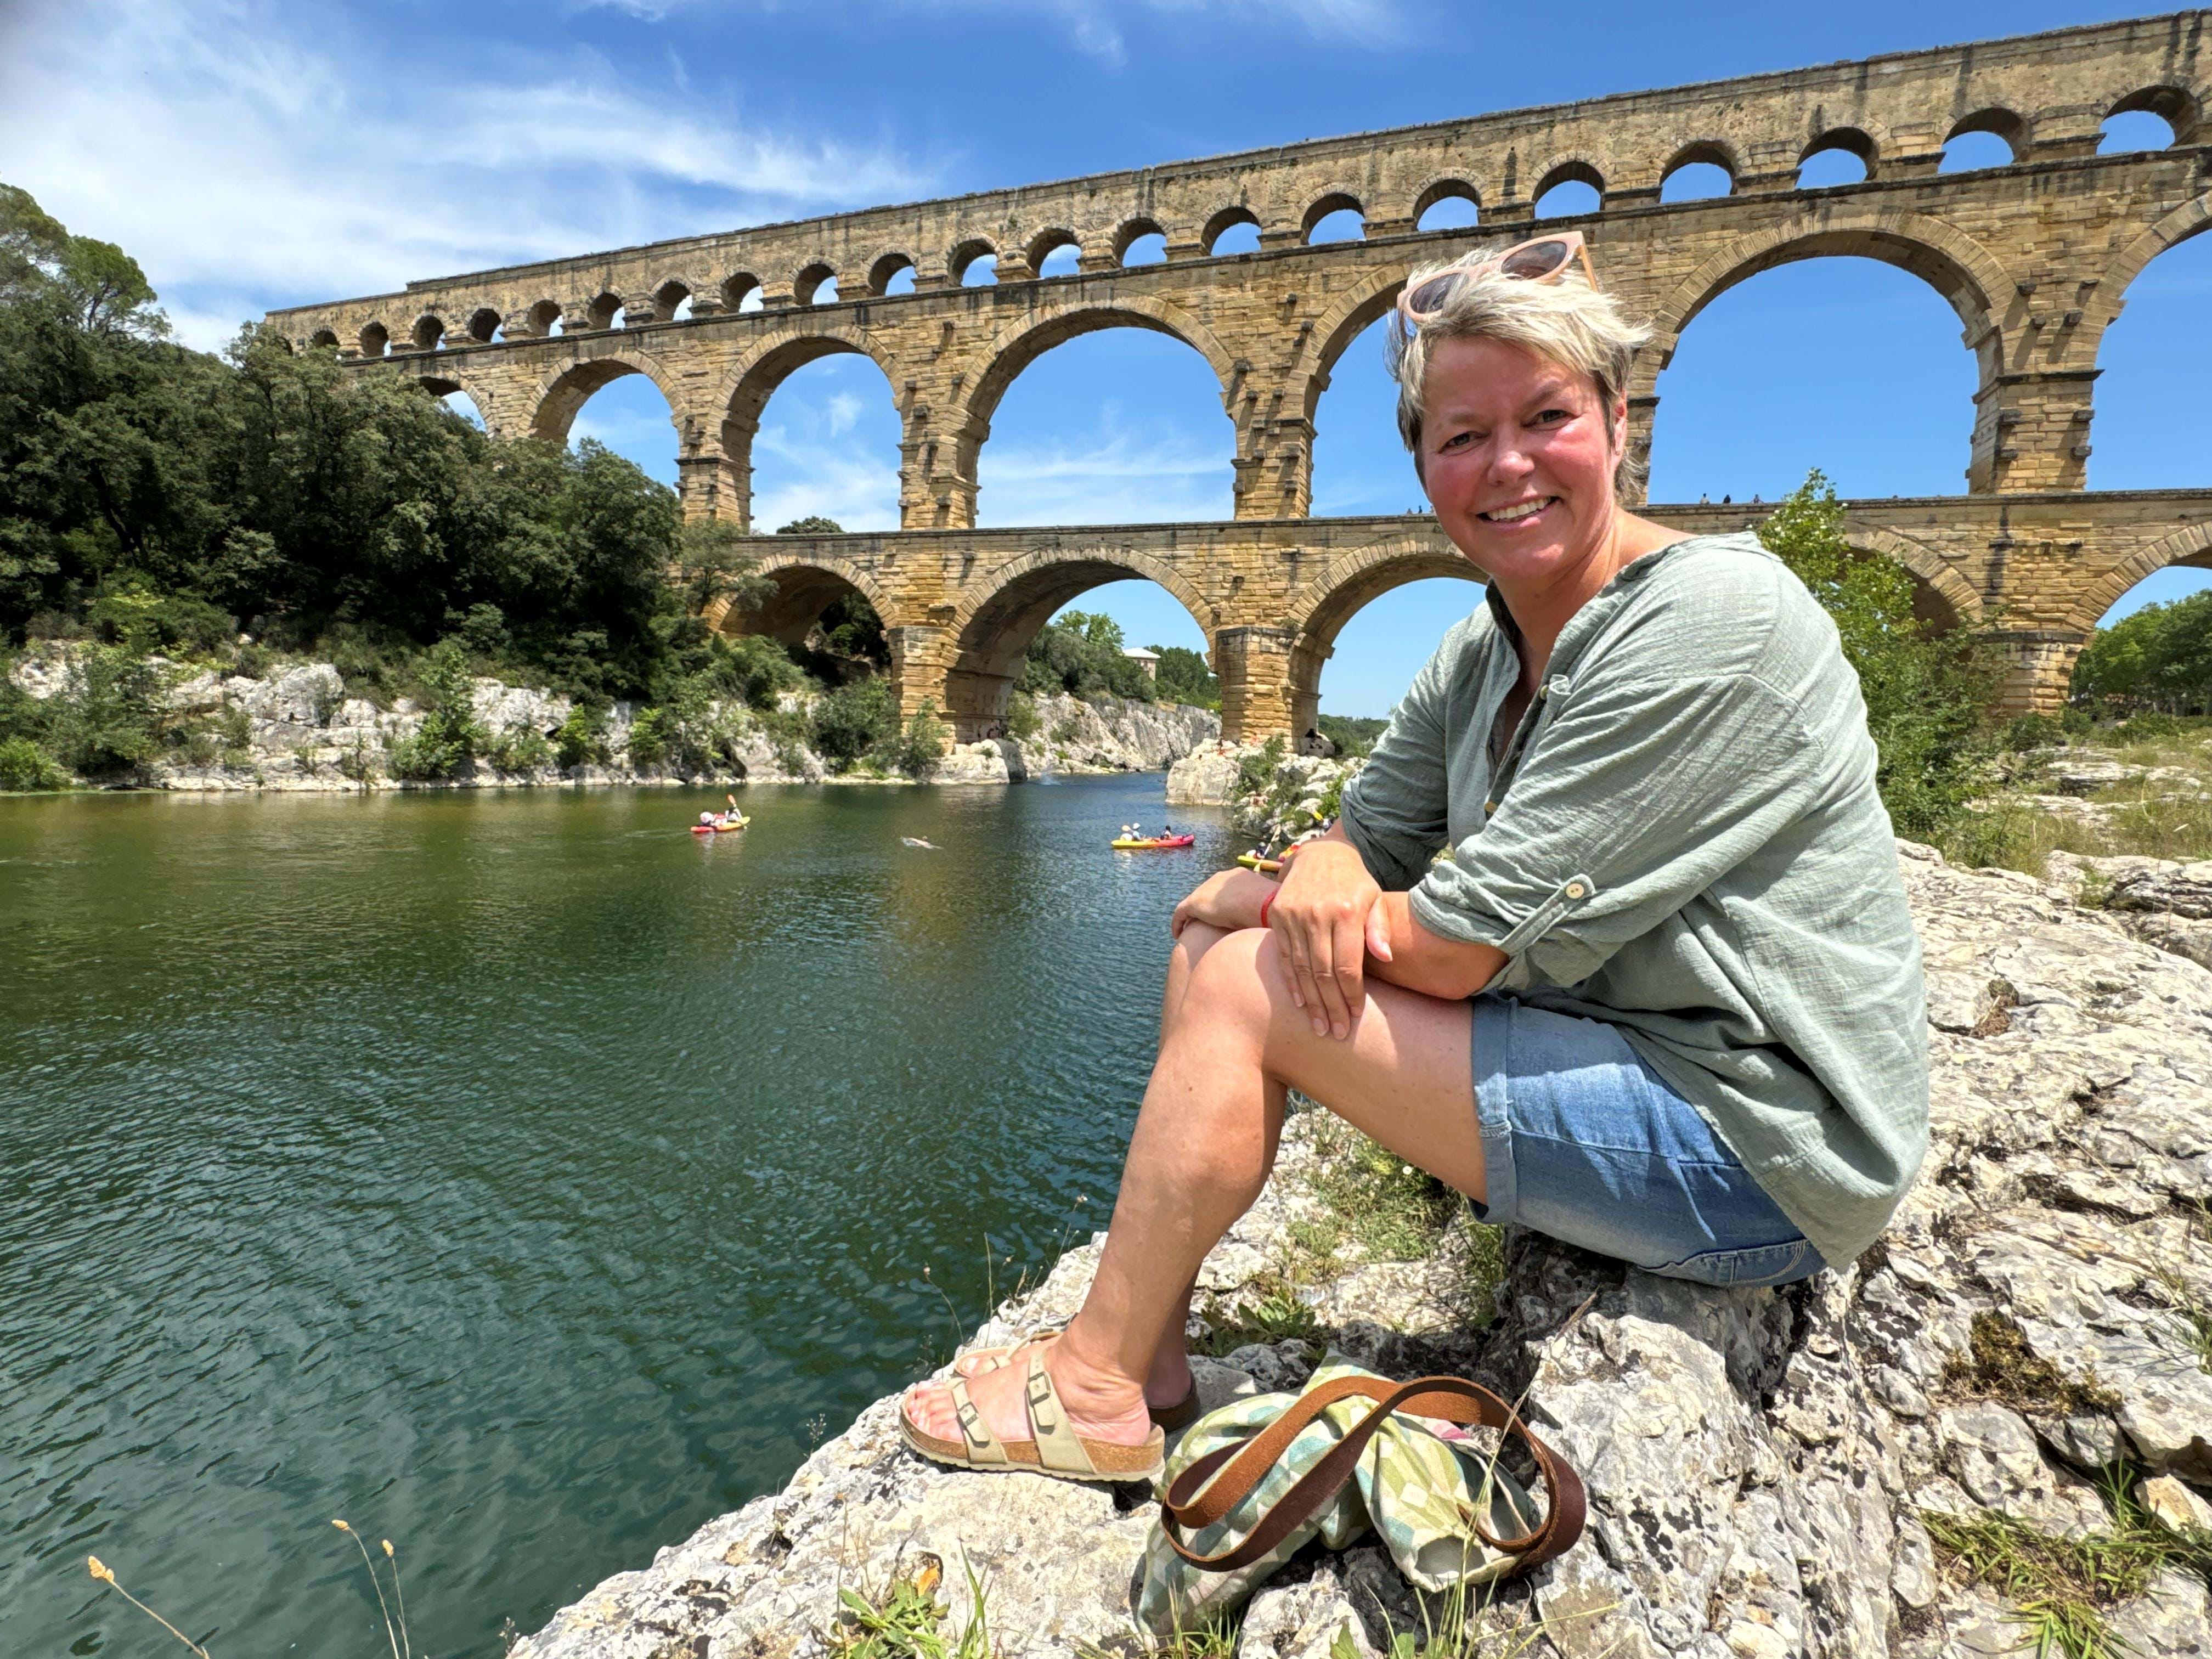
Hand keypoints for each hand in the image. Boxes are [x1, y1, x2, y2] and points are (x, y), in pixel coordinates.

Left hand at [1171, 869, 1273, 938]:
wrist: (1263, 904)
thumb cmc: (1272, 907)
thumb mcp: (1268, 906)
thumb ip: (1263, 907)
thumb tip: (1271, 918)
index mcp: (1239, 877)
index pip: (1226, 889)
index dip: (1223, 901)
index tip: (1223, 915)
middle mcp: (1221, 879)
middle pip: (1208, 893)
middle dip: (1205, 907)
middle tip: (1205, 924)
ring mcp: (1206, 888)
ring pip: (1194, 902)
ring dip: (1192, 915)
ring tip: (1191, 929)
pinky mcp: (1195, 902)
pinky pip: (1181, 913)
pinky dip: (1178, 923)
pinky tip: (1177, 935)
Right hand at [1267, 840, 1391, 1039]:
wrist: (1320, 854)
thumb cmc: (1354, 883)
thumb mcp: (1374, 898)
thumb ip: (1379, 928)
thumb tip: (1387, 958)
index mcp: (1345, 912)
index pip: (1347, 965)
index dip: (1351, 994)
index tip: (1356, 1016)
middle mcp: (1316, 914)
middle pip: (1323, 973)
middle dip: (1331, 1007)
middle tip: (1337, 1033)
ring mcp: (1293, 916)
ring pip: (1301, 969)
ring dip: (1310, 1002)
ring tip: (1319, 1027)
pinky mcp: (1277, 918)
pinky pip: (1283, 957)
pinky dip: (1291, 983)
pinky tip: (1299, 1003)